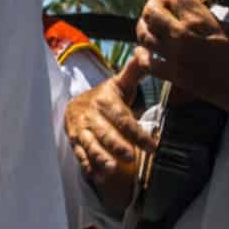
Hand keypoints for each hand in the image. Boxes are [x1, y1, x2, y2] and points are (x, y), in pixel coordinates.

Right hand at [65, 55, 153, 212]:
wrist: (75, 104)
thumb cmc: (106, 97)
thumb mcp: (119, 83)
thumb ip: (135, 70)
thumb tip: (146, 52)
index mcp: (104, 101)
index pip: (121, 118)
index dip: (136, 132)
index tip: (152, 146)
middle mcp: (91, 116)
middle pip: (104, 132)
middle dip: (116, 145)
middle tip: (130, 157)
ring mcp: (81, 130)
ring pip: (89, 145)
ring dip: (99, 157)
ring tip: (111, 169)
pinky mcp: (75, 141)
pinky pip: (80, 154)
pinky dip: (88, 165)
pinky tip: (97, 177)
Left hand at [134, 0, 228, 119]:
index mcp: (202, 22)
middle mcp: (183, 38)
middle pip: (152, 11)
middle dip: (156, 3)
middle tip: (166, 5)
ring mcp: (176, 58)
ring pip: (144, 35)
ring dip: (145, 26)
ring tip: (153, 24)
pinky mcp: (175, 77)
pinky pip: (147, 64)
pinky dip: (143, 55)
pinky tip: (148, 50)